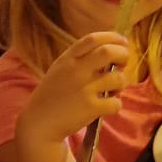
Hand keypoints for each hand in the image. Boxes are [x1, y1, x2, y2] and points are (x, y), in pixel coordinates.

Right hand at [16, 33, 131, 147]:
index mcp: (68, 59)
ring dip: (121, 83)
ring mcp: (84, 89)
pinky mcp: (90, 108)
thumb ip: (81, 58)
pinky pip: (116, 103)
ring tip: (114, 90)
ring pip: (118, 78)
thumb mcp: (60, 69)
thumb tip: (112, 50)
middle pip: (109, 52)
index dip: (113, 37)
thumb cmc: (52, 95)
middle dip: (123, 55)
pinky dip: (116, 105)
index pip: (94, 38)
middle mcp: (76, 70)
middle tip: (123, 64)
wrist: (38, 123)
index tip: (122, 43)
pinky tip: (107, 106)